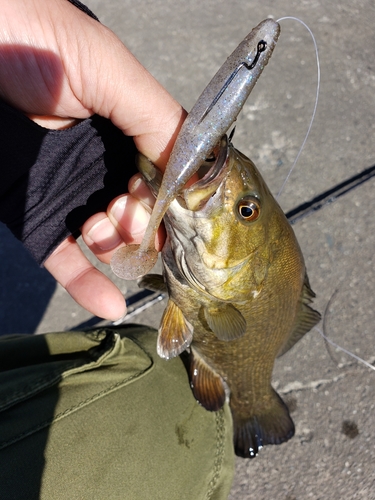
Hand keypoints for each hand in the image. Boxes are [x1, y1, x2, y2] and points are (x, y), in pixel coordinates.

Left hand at [0, 0, 185, 319]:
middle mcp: (104, 161)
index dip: (178, 198)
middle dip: (148, 224)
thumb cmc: (35, 35)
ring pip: (109, 237)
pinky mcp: (34, 210)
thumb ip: (160, 119)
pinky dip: (85, 281)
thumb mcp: (111, 69)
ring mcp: (70, 188)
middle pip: (143, 211)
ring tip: (111, 233)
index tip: (183, 214)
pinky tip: (109, 302)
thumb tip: (200, 172)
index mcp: (130, 127)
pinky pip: (62, 253)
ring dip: (120, 249)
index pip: (169, 175)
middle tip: (134, 218)